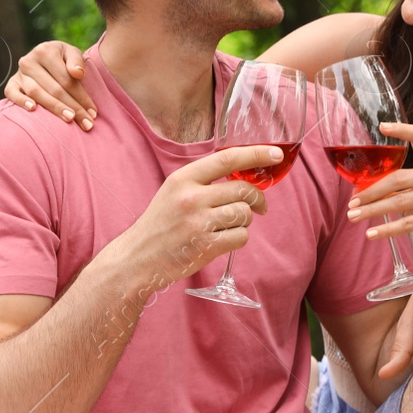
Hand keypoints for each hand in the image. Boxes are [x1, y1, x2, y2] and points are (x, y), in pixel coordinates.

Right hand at [3, 40, 95, 130]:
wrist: (44, 59)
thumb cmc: (62, 59)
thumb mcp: (72, 53)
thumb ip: (76, 61)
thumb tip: (78, 73)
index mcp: (45, 51)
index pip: (67, 79)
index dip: (82, 97)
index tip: (93, 113)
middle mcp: (29, 61)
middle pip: (54, 89)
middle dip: (73, 108)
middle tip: (87, 124)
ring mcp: (19, 73)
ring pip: (37, 93)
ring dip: (54, 108)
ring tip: (70, 119)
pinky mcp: (12, 84)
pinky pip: (12, 93)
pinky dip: (21, 101)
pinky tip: (33, 109)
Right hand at [115, 145, 281, 288]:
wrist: (137, 258)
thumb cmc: (160, 224)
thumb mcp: (173, 192)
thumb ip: (203, 182)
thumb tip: (245, 177)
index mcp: (183, 178)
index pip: (227, 158)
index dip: (256, 154)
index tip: (275, 155)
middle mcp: (191, 197)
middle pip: (243, 189)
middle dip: (257, 198)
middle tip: (259, 206)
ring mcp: (199, 223)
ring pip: (245, 214)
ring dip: (245, 221)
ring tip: (229, 225)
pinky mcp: (206, 246)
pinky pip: (241, 237)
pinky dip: (238, 238)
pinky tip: (223, 239)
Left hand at [346, 122, 412, 252]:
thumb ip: (402, 187)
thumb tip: (362, 193)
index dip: (402, 130)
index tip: (381, 127)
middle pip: (398, 178)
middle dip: (371, 191)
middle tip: (352, 201)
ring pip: (399, 202)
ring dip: (372, 210)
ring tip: (353, 216)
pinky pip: (407, 223)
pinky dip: (386, 230)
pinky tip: (371, 234)